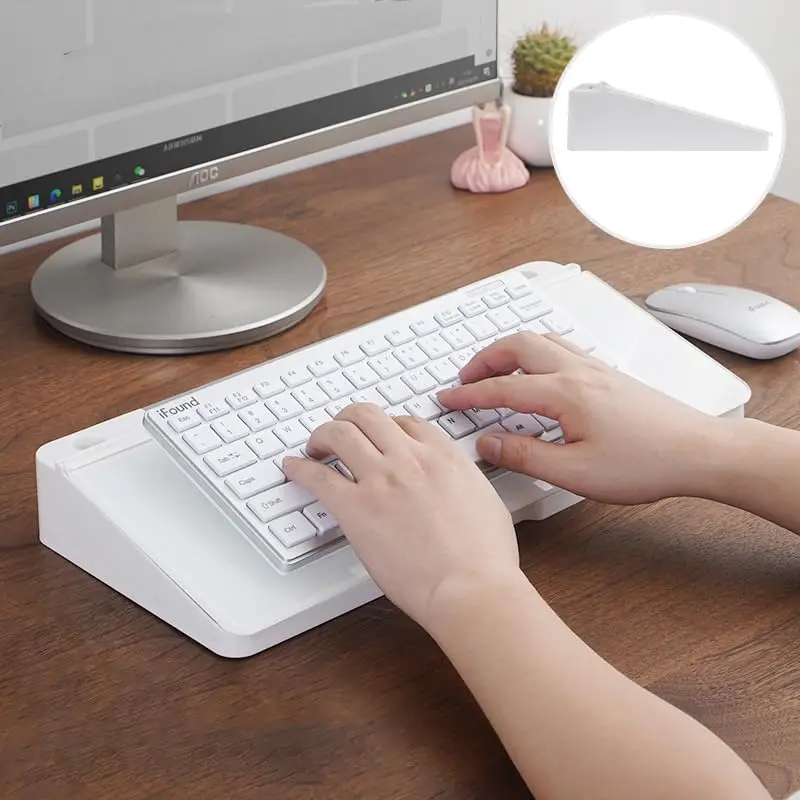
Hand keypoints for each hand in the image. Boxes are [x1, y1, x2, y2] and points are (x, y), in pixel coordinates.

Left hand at [283, 404, 519, 629]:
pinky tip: (293, 469)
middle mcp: (410, 459)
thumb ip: (464, 483)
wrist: (472, 588)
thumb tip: (457, 485)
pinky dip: (300, 468)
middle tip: (341, 432)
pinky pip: (317, 477)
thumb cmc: (485, 559)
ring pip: (340, 433)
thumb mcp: (486, 501)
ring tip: (315, 447)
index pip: (406, 422)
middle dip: (349, 419)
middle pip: (368, 416)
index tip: (379, 437)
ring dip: (323, 435)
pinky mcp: (356, 509)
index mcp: (443, 456)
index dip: (387, 426)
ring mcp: (381, 480)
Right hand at [437, 332, 725, 504]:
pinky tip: (538, 373)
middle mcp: (578, 372)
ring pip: (541, 341)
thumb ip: (524, 455)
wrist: (699, 451)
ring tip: (494, 370)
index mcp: (565, 393)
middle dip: (484, 359)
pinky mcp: (609, 374)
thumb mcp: (575, 473)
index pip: (501, 388)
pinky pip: (561, 348)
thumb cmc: (646, 463)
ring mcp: (596, 368)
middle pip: (518, 346)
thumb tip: (488, 443)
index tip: (447, 398)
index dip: (468, 394)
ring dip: (510, 351)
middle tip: (465, 377)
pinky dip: (536, 353)